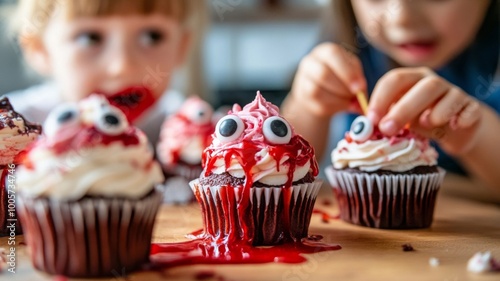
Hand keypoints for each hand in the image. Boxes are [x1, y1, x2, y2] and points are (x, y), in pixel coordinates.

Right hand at [289, 43, 366, 116]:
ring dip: (337, 100)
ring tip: (349, 103)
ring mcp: (303, 78)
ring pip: (316, 91)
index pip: (333, 54)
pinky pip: (316, 104)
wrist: (323, 91)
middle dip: (342, 88)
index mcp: (325, 51)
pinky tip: (341, 107)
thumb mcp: (353, 74)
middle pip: (323, 74)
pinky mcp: (301, 95)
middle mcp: (310, 61)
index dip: (347, 71)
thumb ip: (359, 83)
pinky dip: (332, 107)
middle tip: (354, 97)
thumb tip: (362, 100)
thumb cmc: (342, 78)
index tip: (360, 87)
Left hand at [368, 67, 482, 155]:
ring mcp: (455, 94)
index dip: (381, 98)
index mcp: (411, 80)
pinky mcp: (471, 109)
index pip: (395, 79)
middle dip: (402, 108)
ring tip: (424, 124)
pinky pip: (470, 110)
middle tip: (387, 128)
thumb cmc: (418, 122)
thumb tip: (364, 129)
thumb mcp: (399, 121)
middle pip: (422, 87)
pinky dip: (462, 118)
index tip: (370, 119)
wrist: (452, 130)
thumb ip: (384, 121)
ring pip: (449, 94)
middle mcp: (433, 83)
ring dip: (436, 110)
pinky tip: (454, 127)